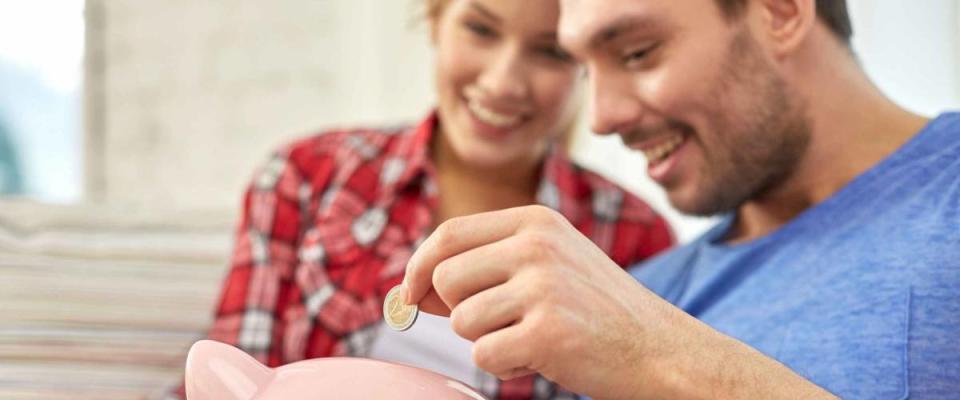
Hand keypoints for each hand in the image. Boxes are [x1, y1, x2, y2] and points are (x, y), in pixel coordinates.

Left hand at [404, 205, 837, 399]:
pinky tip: (544, 356)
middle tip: (497, 325)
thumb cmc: (597, 309)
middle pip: (446, 278)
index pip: (449, 233)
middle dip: (455, 311)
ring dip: (487, 341)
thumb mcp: (550, 262)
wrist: (661, 347)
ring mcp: (543, 286)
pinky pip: (485, 356)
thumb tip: (412, 289)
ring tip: (531, 338)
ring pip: (461, 321)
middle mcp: (536, 245)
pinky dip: (506, 366)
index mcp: (535, 221)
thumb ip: (489, 263)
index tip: (410, 293)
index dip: (419, 265)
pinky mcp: (547, 331)